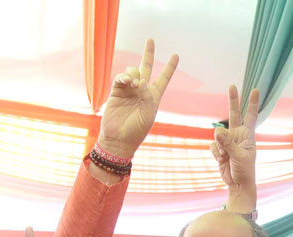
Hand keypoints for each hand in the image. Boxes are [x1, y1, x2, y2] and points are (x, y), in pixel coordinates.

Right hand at [96, 39, 179, 159]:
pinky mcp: (116, 92)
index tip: (176, 55)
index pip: (163, 78)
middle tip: (150, 39)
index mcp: (153, 97)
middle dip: (148, 53)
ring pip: (133, 71)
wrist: (118, 140)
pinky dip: (124, 77)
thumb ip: (147, 95)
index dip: (170, 67)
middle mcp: (141, 91)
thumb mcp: (148, 113)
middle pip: (146, 67)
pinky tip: (127, 82)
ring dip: (134, 73)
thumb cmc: (136, 130)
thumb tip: (140, 80)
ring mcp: (128, 90)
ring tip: (134, 85)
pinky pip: (121, 78)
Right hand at [212, 85, 258, 191]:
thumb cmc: (245, 170)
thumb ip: (228, 143)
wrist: (238, 184)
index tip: (255, 89)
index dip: (253, 103)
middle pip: (234, 114)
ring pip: (218, 134)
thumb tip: (217, 131)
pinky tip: (221, 159)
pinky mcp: (220, 149)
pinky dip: (216, 152)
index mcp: (247, 135)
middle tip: (232, 85)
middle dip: (233, 100)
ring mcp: (228, 141)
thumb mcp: (239, 156)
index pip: (251, 115)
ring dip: (220, 146)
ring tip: (225, 156)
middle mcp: (238, 135)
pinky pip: (213, 145)